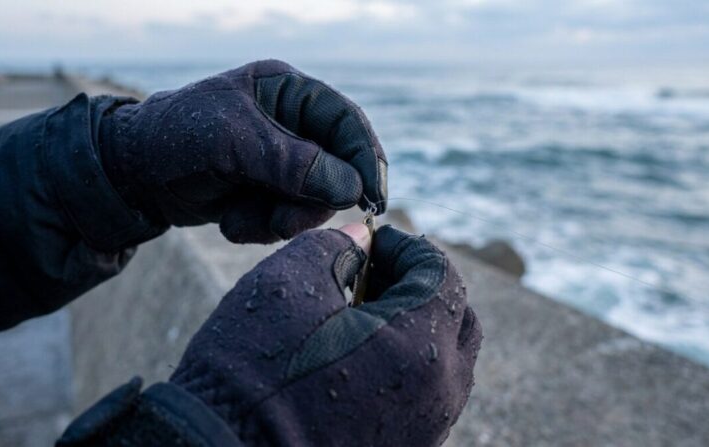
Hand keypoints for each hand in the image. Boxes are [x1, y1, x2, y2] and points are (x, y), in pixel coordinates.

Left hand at [99, 60, 387, 242]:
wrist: (129, 175)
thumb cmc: (175, 139)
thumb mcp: (233, 144)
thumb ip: (292, 163)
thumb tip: (351, 188)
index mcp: (287, 92)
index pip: (346, 122)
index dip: (366, 159)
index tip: (374, 198)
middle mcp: (291, 125)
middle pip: (338, 170)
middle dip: (310, 202)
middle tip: (282, 222)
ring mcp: (280, 161)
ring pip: (313, 202)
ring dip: (281, 221)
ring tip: (242, 220)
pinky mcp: (266, 193)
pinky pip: (287, 220)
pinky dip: (261, 228)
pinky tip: (230, 220)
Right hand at [169, 225, 481, 444]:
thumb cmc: (251, 367)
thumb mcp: (288, 281)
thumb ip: (338, 246)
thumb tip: (363, 241)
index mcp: (419, 346)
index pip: (442, 273)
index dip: (405, 246)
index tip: (369, 243)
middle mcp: (438, 393)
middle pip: (457, 318)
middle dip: (419, 285)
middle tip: (369, 275)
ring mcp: (426, 428)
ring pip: (444, 361)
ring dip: (412, 326)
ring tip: (356, 315)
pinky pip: (423, 396)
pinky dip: (402, 365)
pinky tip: (352, 357)